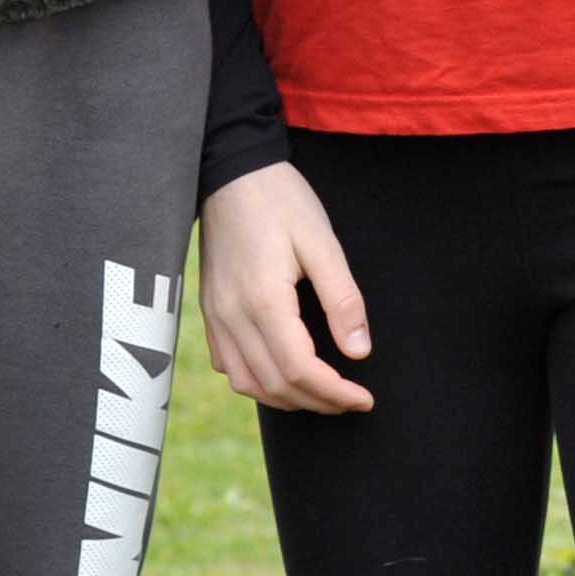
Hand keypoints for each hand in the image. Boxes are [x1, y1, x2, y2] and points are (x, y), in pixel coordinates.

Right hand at [199, 163, 373, 413]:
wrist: (231, 173)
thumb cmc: (282, 201)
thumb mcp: (323, 241)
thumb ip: (342, 299)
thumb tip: (360, 352)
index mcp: (264, 301)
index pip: (300, 370)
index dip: (335, 393)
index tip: (364, 398)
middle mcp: (233, 317)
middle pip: (275, 385)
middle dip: (318, 402)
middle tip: (352, 401)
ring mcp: (216, 317)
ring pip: (248, 383)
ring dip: (287, 398)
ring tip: (324, 394)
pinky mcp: (210, 311)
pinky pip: (230, 366)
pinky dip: (259, 382)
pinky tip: (284, 373)